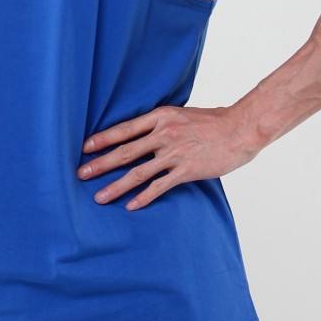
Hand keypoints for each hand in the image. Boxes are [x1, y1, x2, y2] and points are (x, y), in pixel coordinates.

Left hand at [76, 104, 258, 210]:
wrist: (240, 128)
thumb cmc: (213, 121)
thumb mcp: (181, 114)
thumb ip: (162, 123)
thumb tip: (143, 133)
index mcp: (160, 117)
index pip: (124, 129)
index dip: (102, 139)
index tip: (84, 148)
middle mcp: (163, 134)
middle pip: (124, 151)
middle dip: (100, 164)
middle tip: (80, 173)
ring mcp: (174, 153)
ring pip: (137, 172)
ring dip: (115, 186)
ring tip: (99, 197)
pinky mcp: (186, 170)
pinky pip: (160, 186)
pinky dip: (144, 197)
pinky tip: (131, 206)